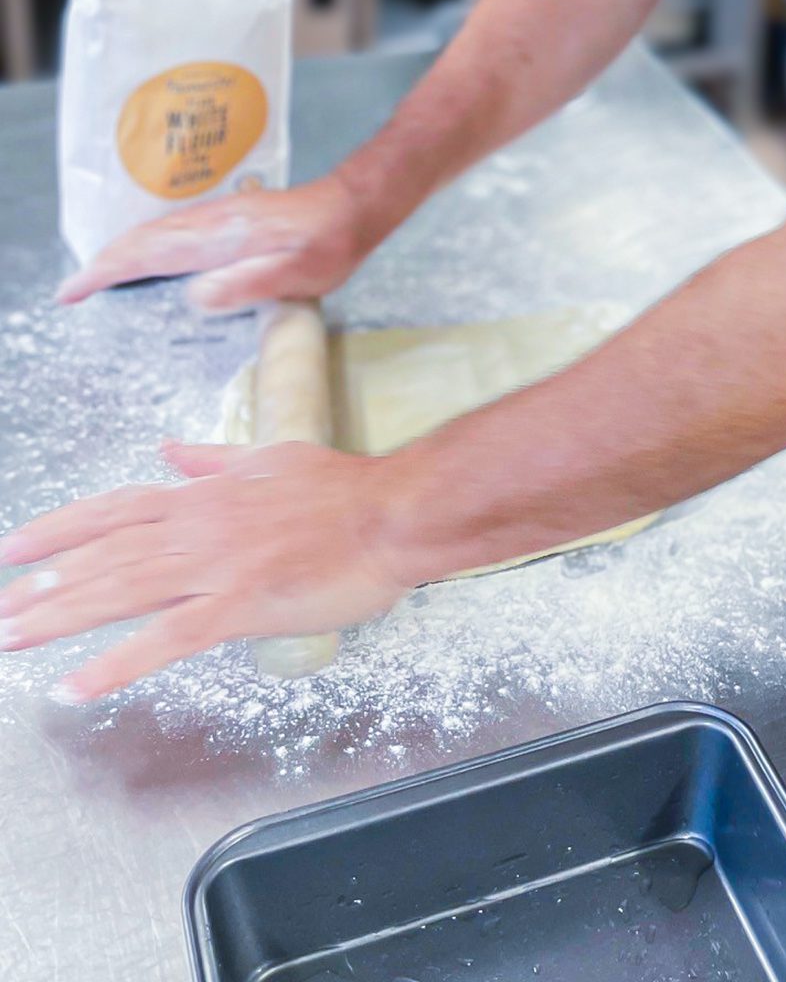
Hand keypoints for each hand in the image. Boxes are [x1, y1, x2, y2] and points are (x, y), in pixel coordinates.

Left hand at [0, 440, 413, 698]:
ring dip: (61, 616)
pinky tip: (76, 686)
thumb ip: (215, 460)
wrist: (396, 513)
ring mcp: (219, 565)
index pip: (116, 508)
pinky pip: (167, 640)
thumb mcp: (273, 458)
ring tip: (12, 636)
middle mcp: (200, 526)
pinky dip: (116, 664)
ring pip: (123, 591)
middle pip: (106, 553)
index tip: (14, 548)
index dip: (60, 528)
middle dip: (44, 581)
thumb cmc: (346, 490)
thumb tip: (171, 451)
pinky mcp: (242, 604)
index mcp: (206, 495)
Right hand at [56, 170, 380, 314]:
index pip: (149, 253)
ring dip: (122, 251)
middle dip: (103, 262)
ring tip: (98, 274)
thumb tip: (196, 296)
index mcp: (221, 237)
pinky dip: (148, 242)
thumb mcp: (297, 273)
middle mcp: (213, 221)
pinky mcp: (231, 216)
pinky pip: (175, 228)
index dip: (107, 271)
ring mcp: (221, 215)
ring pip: (156, 231)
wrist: (354, 205)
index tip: (75, 290)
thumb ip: (248, 284)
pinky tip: (149, 254)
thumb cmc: (331, 244)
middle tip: (72, 289)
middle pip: (143, 239)